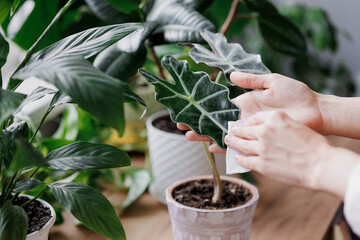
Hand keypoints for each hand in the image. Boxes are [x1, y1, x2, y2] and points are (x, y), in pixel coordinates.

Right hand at [178, 72, 323, 152]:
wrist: (314, 111)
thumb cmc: (295, 94)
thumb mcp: (272, 82)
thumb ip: (251, 80)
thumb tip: (230, 74)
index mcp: (245, 101)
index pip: (218, 105)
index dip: (203, 107)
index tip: (188, 109)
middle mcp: (243, 116)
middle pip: (216, 121)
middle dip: (199, 123)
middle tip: (181, 126)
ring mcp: (250, 128)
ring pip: (223, 133)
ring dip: (206, 135)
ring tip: (189, 137)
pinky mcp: (258, 139)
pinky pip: (239, 144)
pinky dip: (225, 147)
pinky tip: (211, 147)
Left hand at [225, 110, 359, 198]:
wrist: (320, 165)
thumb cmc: (313, 145)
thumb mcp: (295, 125)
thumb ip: (278, 125)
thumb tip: (265, 129)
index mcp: (275, 117)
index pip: (253, 118)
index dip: (246, 122)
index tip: (242, 124)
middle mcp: (264, 130)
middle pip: (244, 130)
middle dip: (235, 131)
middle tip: (230, 132)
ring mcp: (261, 148)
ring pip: (240, 144)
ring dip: (232, 143)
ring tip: (228, 141)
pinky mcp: (261, 164)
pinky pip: (244, 160)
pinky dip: (239, 158)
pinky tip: (237, 158)